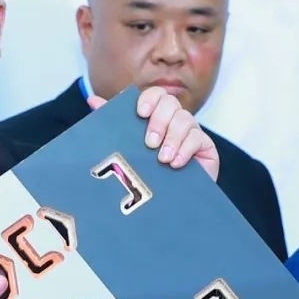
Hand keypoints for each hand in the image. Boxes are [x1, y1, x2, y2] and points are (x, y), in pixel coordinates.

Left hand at [86, 87, 219, 179]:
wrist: (170, 204)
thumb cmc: (148, 174)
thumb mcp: (128, 148)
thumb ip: (113, 124)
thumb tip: (92, 100)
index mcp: (157, 116)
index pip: (156, 95)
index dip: (149, 100)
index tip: (140, 114)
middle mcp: (175, 120)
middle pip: (171, 103)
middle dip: (159, 121)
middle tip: (149, 144)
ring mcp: (192, 132)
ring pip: (185, 119)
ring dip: (172, 138)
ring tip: (162, 159)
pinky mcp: (206, 147)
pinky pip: (198, 138)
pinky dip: (185, 149)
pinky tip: (175, 163)